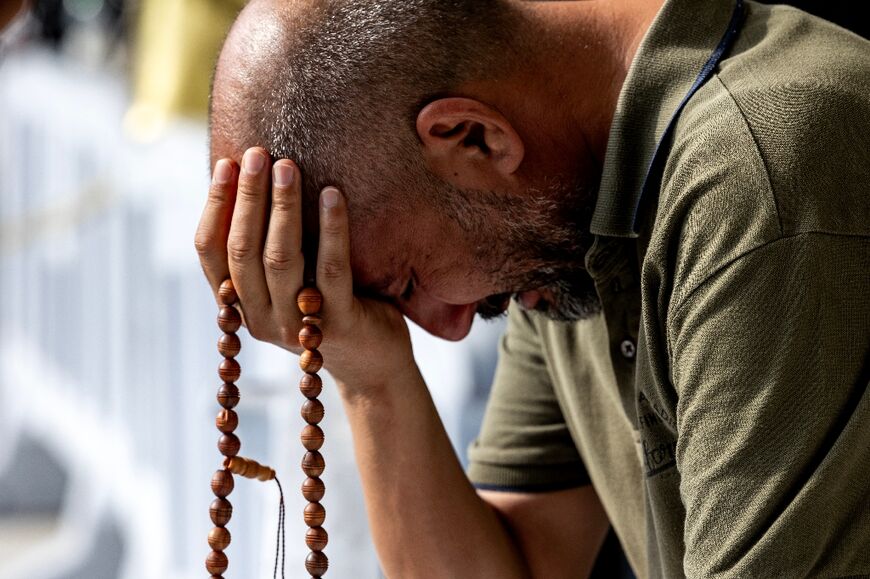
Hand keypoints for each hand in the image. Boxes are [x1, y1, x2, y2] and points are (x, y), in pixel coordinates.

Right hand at [194, 147, 415, 390]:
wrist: (373, 363)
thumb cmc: (329, 307)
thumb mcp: (288, 281)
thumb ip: (266, 250)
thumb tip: (253, 181)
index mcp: (240, 305)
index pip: (211, 253)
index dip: (215, 206)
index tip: (226, 163)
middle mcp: (260, 319)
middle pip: (243, 250)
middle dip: (247, 197)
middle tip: (257, 153)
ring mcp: (297, 325)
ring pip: (280, 259)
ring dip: (282, 207)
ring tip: (287, 166)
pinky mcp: (336, 324)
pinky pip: (331, 269)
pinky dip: (331, 228)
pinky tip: (333, 193)